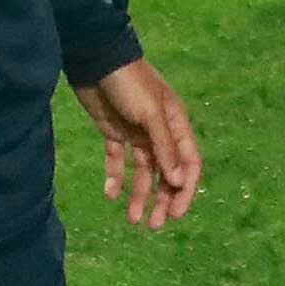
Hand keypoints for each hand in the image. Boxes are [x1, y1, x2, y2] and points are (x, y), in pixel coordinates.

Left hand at [76, 58, 203, 227]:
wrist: (95, 60)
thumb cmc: (129, 83)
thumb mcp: (151, 115)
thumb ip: (164, 148)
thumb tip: (178, 182)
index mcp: (176, 126)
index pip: (189, 164)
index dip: (185, 190)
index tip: (176, 214)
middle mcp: (159, 133)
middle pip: (166, 174)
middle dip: (162, 200)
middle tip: (152, 225)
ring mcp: (137, 134)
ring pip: (143, 172)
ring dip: (139, 195)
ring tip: (132, 219)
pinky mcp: (114, 132)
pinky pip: (117, 161)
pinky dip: (115, 178)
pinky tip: (110, 195)